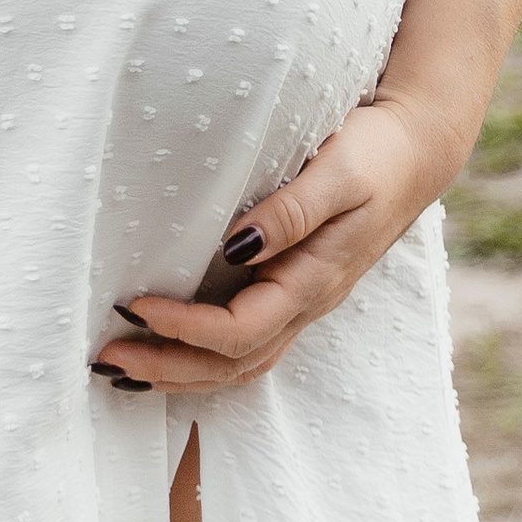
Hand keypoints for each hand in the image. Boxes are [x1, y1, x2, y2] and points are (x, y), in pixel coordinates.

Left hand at [95, 82, 471, 391]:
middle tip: (105, 358)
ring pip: (237, 364)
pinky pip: (243, 342)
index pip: (240, 331)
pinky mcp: (293, 289)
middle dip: (168, 368)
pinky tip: (166, 347)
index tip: (133, 303)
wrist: (416, 150)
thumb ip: (292, 211)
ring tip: (122, 367)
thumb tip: (236, 245)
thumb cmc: (374, 154)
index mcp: (313, 281)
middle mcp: (306, 304)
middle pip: (232, 364)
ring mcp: (301, 303)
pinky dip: (200, 355)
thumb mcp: (338, 172)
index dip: (184, 328)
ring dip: (178, 371)